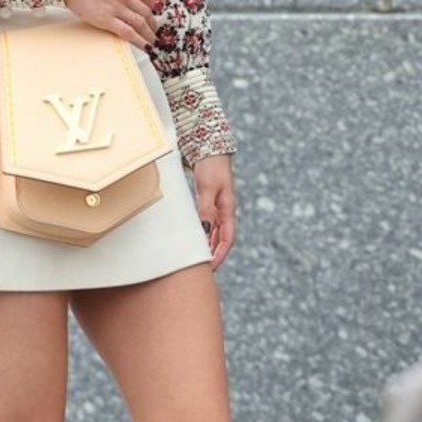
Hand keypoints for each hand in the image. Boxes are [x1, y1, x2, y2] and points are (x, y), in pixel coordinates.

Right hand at [63, 0, 156, 50]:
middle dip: (152, 23)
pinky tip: (144, 46)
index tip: (151, 12)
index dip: (152, 6)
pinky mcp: (107, 20)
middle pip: (146, 11)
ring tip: (151, 42)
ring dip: (148, 35)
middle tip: (153, 30)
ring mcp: (117, 7)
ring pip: (141, 24)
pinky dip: (139, 41)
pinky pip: (128, 33)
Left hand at [193, 153, 235, 269]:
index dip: (220, 255)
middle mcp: (224, 212)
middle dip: (214, 256)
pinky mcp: (208, 204)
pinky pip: (207, 225)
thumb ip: (206, 208)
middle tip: (201, 272)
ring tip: (196, 261)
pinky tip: (193, 242)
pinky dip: (202, 235)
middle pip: (221, 240)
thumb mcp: (207, 187)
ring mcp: (217, 209)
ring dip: (207, 247)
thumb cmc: (211, 166)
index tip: (211, 268)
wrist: (210, 149)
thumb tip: (205, 230)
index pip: (227, 239)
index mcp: (228, 210)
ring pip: (214, 234)